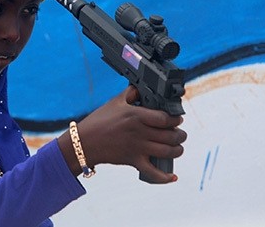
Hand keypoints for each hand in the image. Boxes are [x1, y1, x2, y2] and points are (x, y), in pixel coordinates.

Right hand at [58, 85, 185, 183]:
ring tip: (177, 147)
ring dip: (177, 150)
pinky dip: (165, 177)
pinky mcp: (134, 161)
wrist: (84, 142)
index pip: (165, 118)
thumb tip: (141, 87)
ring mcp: (137, 148)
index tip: (177, 118)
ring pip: (167, 152)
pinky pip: (153, 172)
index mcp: (136, 115)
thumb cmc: (99, 121)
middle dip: (180, 135)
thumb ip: (130, 93)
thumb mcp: (114, 102)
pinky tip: (172, 176)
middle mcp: (139, 132)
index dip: (175, 119)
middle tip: (179, 133)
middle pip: (170, 136)